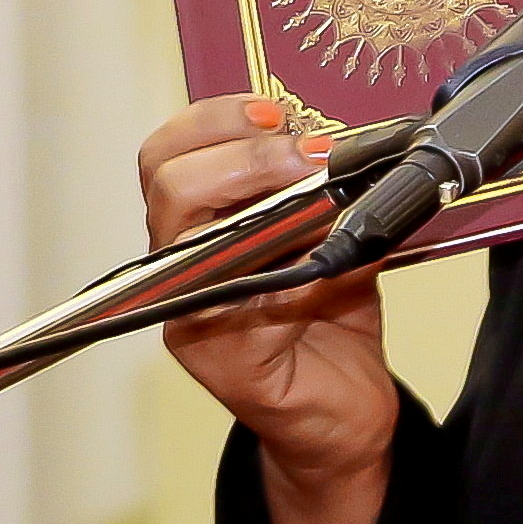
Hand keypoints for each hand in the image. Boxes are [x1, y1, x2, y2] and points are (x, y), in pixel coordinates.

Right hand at [140, 95, 395, 523]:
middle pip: (168, 181)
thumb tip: (355, 148)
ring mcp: (186, 310)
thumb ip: (329, 194)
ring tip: (320, 196)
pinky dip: (287, 264)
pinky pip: (235, 294)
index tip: (276, 113)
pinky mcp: (213, 351)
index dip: (217, 120)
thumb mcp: (335, 236)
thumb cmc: (328, 320)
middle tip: (308, 156)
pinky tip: (323, 258)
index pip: (170, 152)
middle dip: (244, 154)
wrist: (343, 410)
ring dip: (260, 199)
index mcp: (198, 223)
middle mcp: (178, 263)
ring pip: (187, 231)